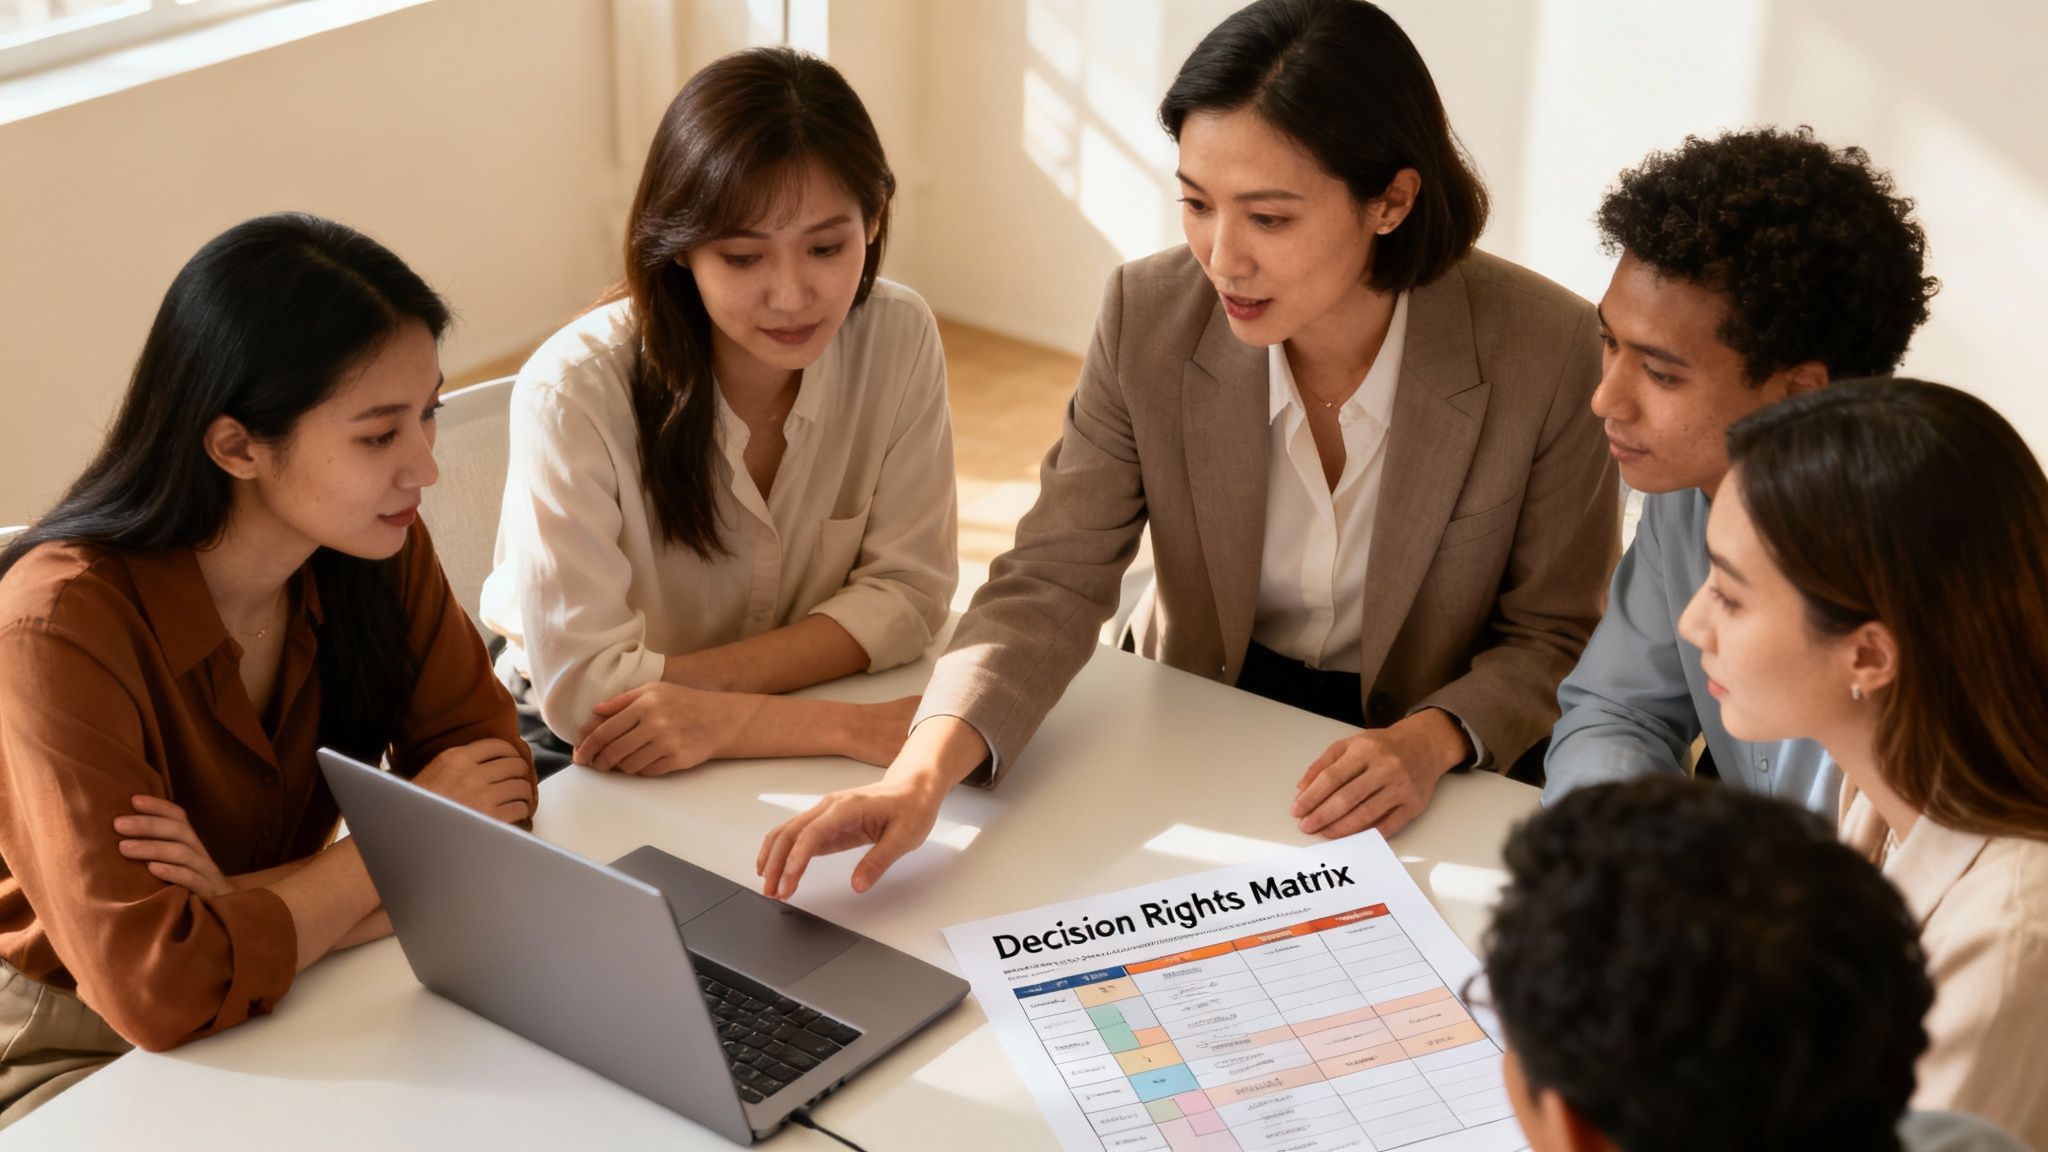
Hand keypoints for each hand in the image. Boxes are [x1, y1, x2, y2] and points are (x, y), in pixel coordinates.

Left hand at [115, 795, 231, 896]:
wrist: (222, 919)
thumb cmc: (186, 892)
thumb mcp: (173, 869)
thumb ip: (155, 852)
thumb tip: (117, 838)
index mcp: (191, 846)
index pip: (179, 818)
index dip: (159, 807)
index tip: (133, 800)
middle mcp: (200, 855)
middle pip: (180, 831)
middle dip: (148, 825)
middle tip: (118, 824)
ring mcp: (206, 875)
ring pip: (183, 854)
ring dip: (152, 847)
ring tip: (124, 848)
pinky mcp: (208, 895)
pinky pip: (192, 880)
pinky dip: (172, 872)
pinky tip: (151, 869)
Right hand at [414, 738, 534, 822]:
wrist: (409, 832)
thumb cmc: (419, 805)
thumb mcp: (435, 771)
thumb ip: (459, 762)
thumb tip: (488, 759)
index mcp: (456, 758)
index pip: (497, 745)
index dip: (512, 752)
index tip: (514, 759)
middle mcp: (472, 773)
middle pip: (515, 764)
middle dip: (521, 772)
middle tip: (520, 779)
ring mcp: (482, 796)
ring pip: (521, 786)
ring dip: (524, 792)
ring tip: (521, 797)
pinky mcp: (490, 818)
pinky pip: (519, 808)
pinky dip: (522, 810)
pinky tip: (517, 812)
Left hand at [575, 682, 751, 775]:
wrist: (720, 719)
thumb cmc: (684, 702)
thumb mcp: (654, 690)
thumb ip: (623, 700)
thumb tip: (595, 712)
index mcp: (645, 703)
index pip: (606, 730)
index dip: (588, 745)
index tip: (581, 754)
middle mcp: (656, 723)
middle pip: (614, 751)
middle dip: (599, 761)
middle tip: (596, 764)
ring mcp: (668, 743)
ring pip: (629, 765)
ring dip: (619, 767)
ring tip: (619, 762)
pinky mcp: (677, 759)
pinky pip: (647, 772)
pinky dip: (639, 770)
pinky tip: (641, 762)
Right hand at [756, 773, 945, 898]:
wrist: (914, 788)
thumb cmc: (911, 807)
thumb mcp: (905, 837)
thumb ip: (879, 861)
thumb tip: (858, 884)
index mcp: (847, 807)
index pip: (812, 833)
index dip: (796, 859)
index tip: (787, 882)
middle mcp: (830, 807)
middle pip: (791, 833)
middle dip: (776, 864)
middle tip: (772, 892)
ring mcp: (825, 814)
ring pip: (787, 833)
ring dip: (773, 859)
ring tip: (769, 886)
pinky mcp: (826, 823)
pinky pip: (796, 836)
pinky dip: (782, 852)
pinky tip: (775, 868)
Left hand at [1291, 709, 1469, 837]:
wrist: (1424, 745)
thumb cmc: (1383, 746)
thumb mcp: (1350, 744)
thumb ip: (1324, 763)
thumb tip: (1302, 788)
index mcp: (1365, 750)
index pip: (1332, 777)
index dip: (1311, 796)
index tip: (1297, 810)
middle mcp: (1385, 767)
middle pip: (1347, 798)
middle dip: (1322, 816)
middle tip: (1306, 826)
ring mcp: (1401, 787)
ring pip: (1366, 814)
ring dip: (1341, 828)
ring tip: (1324, 833)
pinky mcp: (1413, 805)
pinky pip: (1387, 826)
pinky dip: (1367, 834)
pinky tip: (1351, 837)